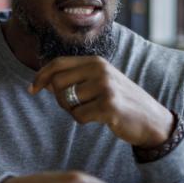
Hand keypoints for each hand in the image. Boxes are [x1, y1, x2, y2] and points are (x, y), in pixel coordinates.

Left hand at [29, 56, 173, 147]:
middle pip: (57, 83)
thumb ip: (75, 79)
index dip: (41, 76)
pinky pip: (79, 116)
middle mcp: (100, 70)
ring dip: (73, 111)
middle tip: (75, 106)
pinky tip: (99, 118)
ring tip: (91, 111)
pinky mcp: (109, 106)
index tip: (32, 89)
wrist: (151, 120)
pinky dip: (84, 121)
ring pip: (67, 101)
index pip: (58, 64)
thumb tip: (45, 82)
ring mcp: (105, 87)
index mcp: (96, 61)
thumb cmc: (120, 101)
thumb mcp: (99, 82)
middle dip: (60, 99)